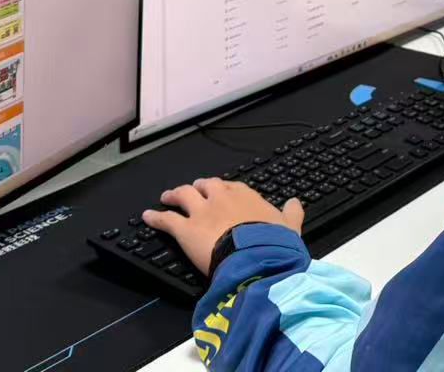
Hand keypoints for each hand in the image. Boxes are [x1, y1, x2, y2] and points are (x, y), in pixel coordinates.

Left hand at [143, 178, 304, 273]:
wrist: (254, 258)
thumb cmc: (273, 245)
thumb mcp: (290, 228)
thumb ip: (291, 214)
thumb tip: (295, 203)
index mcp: (246, 197)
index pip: (232, 187)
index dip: (225, 190)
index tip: (222, 192)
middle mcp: (222, 198)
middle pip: (206, 185)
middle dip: (199, 187)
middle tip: (194, 190)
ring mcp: (202, 212)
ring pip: (184, 195)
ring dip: (175, 195)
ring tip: (168, 196)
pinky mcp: (186, 229)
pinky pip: (167, 220)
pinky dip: (156, 217)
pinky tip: (147, 216)